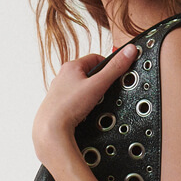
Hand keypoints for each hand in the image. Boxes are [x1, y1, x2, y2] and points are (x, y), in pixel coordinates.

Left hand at [32, 43, 137, 166]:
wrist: (50, 129)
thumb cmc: (68, 106)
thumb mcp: (98, 85)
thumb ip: (115, 68)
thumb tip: (130, 51)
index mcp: (71, 66)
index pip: (95, 58)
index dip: (108, 66)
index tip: (114, 75)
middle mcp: (62, 76)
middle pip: (88, 73)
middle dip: (99, 82)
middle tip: (104, 93)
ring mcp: (59, 91)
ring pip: (81, 88)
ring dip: (90, 94)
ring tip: (93, 105)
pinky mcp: (58, 104)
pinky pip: (74, 100)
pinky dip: (81, 105)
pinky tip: (84, 113)